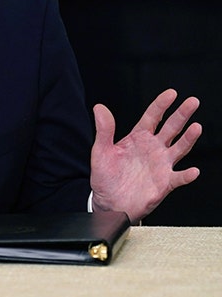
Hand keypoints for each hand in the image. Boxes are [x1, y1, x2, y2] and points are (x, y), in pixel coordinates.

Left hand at [90, 89, 201, 221]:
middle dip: (181, 114)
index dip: (161, 104)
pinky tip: (193, 171)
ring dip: (189, 138)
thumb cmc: (106, 177)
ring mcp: (162, 164)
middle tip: (192, 101)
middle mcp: (154, 148)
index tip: (172, 93)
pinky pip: (179, 177)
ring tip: (196, 127)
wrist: (109, 202)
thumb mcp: (101, 151)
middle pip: (171, 128)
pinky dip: (187, 175)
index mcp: (138, 138)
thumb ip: (104, 130)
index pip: (152, 117)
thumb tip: (99, 107)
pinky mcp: (165, 182)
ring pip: (180, 148)